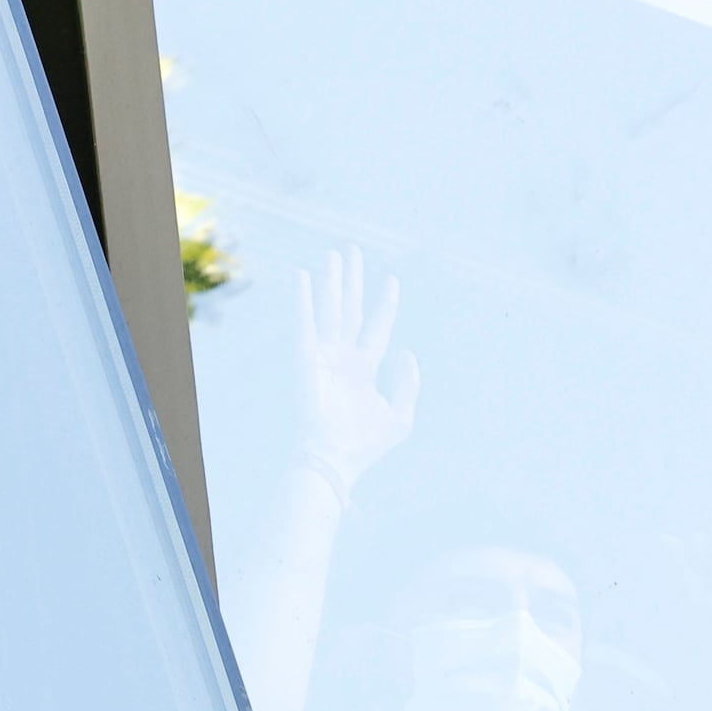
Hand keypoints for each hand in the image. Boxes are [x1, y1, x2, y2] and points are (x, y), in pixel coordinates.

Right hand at [290, 249, 416, 486]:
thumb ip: (408, 383)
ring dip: (332, 282)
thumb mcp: (400, 415)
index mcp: (363, 369)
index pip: (376, 328)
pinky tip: (304, 276)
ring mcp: (324, 356)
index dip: (386, 305)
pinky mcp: (307, 359)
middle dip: (353, 281)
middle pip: (350, 310)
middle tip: (353, 252)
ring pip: (330, 310)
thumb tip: (407, 352)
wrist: (335, 458)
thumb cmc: (365, 445)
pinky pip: (306, 323)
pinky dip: (304, 299)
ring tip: (334, 255)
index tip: (392, 280)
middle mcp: (343, 357)